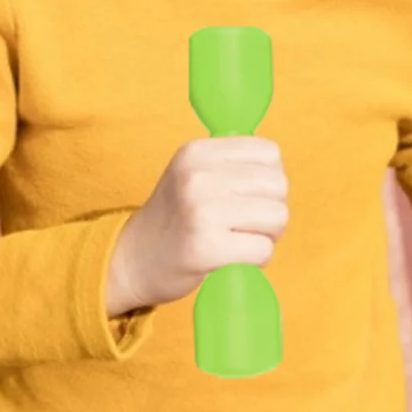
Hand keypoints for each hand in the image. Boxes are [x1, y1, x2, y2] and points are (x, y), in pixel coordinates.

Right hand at [106, 137, 287, 316]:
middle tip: (244, 223)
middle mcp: (198, 175)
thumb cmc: (175, 217)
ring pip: (277, 217)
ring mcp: (202, 210)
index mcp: (197, 151)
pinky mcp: (207, 247)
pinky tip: (231, 257)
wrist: (133, 259)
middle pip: (278, 185)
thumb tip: (277, 166)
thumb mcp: (191, 172)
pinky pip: (263, 250)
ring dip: (266, 235)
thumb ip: (229, 163)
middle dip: (271, 209)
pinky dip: (256, 259)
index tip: (246, 195)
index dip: (267, 179)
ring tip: (238, 239)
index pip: (269, 153)